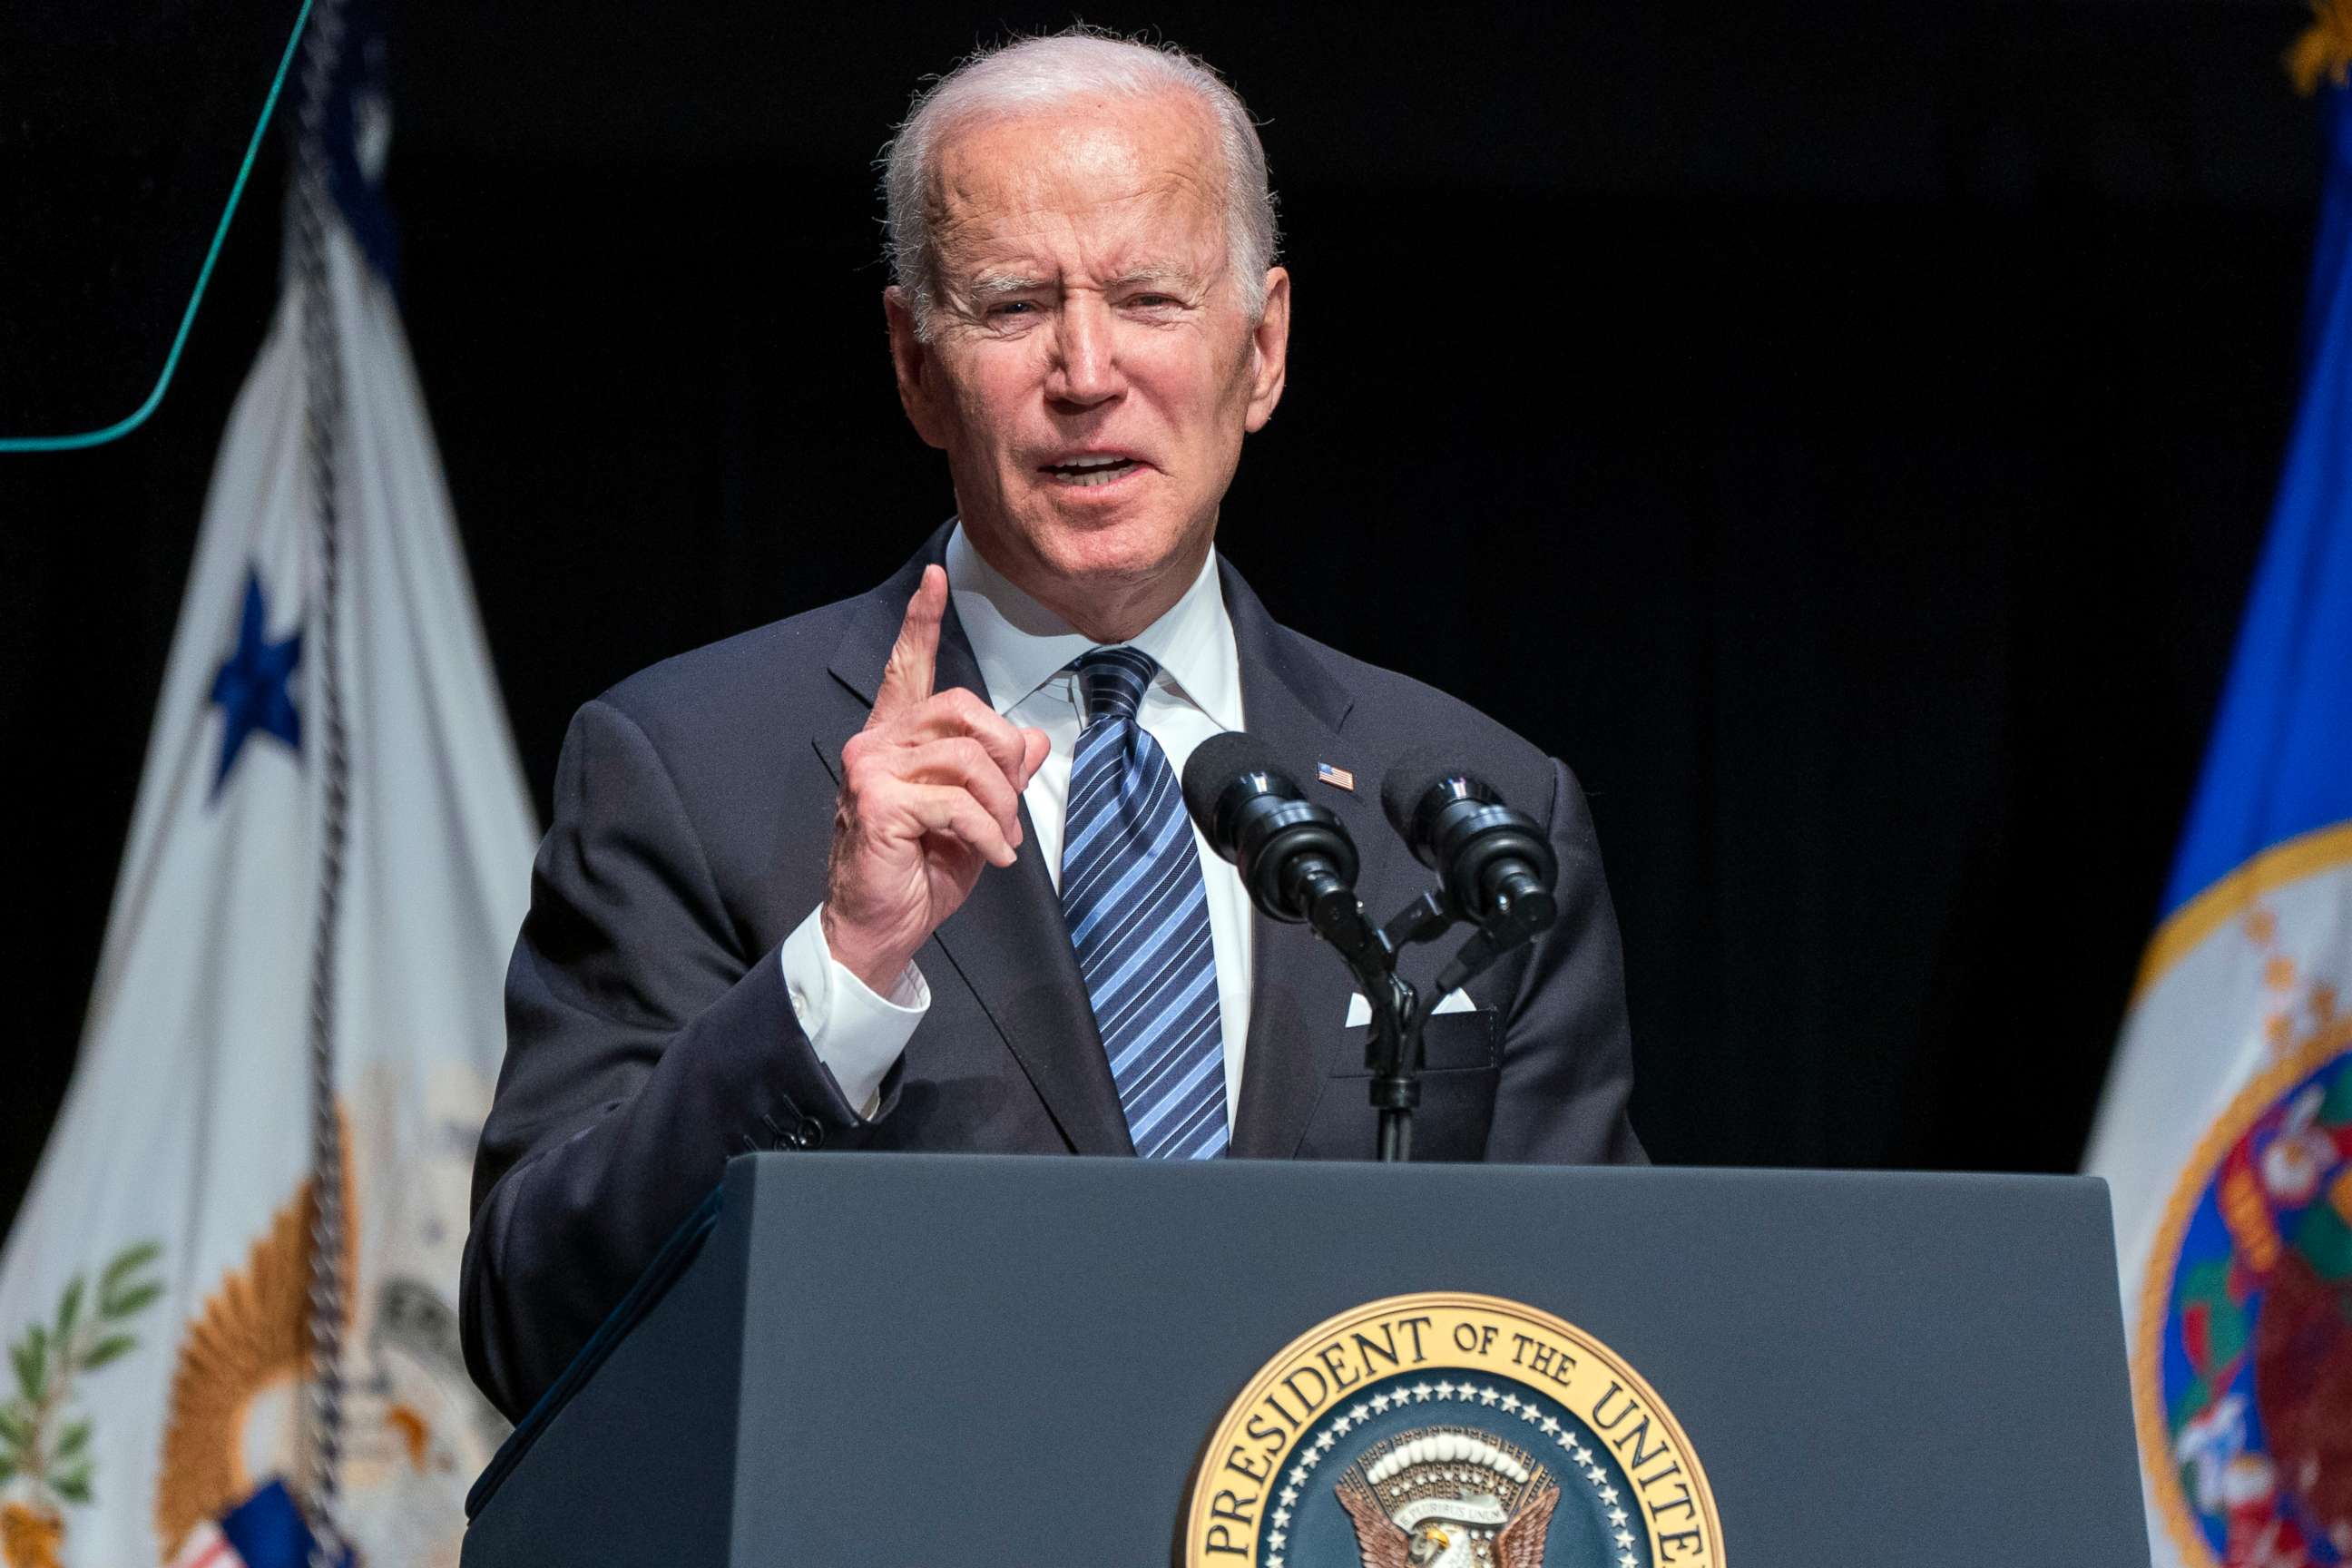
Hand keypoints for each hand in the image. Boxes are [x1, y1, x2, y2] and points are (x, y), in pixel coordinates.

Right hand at [822, 565, 1050, 992]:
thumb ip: (998, 774)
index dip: (921, 622)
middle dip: (1003, 755)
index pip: (906, 669)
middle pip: (961, 708)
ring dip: (999, 804)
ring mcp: (870, 770)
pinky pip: (957, 802)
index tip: (935, 578)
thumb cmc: (919, 873)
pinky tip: (991, 858)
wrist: (880, 929)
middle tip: (1010, 806)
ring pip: (965, 757)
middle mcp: (877, 744)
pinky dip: (988, 833)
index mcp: (896, 740)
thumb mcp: (975, 818)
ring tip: (1000, 839)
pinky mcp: (878, 802)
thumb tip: (1030, 737)